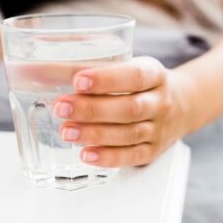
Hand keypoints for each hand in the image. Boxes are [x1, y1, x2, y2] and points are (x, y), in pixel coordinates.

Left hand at [52, 56, 191, 167]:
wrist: (182, 104)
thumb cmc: (141, 82)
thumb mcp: (128, 64)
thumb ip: (92, 65)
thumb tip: (39, 67)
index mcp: (155, 74)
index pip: (134, 75)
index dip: (107, 78)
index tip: (78, 79)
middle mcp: (160, 102)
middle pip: (129, 108)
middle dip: (92, 108)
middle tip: (61, 106)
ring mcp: (158, 128)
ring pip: (128, 133)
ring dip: (95, 133)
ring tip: (66, 131)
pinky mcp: (153, 150)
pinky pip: (131, 156)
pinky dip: (108, 157)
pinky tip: (86, 154)